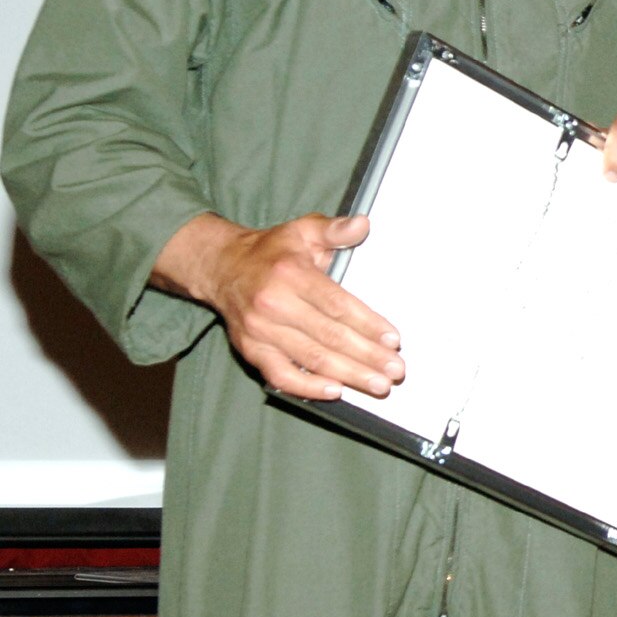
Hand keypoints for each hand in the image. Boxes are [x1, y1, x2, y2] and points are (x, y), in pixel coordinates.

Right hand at [153, 211, 402, 400]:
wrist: (221, 267)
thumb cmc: (270, 251)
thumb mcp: (302, 230)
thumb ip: (334, 229)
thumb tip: (362, 224)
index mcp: (291, 275)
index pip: (336, 305)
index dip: (367, 324)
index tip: (392, 339)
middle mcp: (273, 305)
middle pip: (328, 337)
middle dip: (365, 356)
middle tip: (394, 369)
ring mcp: (260, 332)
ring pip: (310, 359)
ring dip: (347, 375)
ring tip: (376, 384)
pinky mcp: (251, 350)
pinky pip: (280, 376)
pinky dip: (307, 387)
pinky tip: (334, 392)